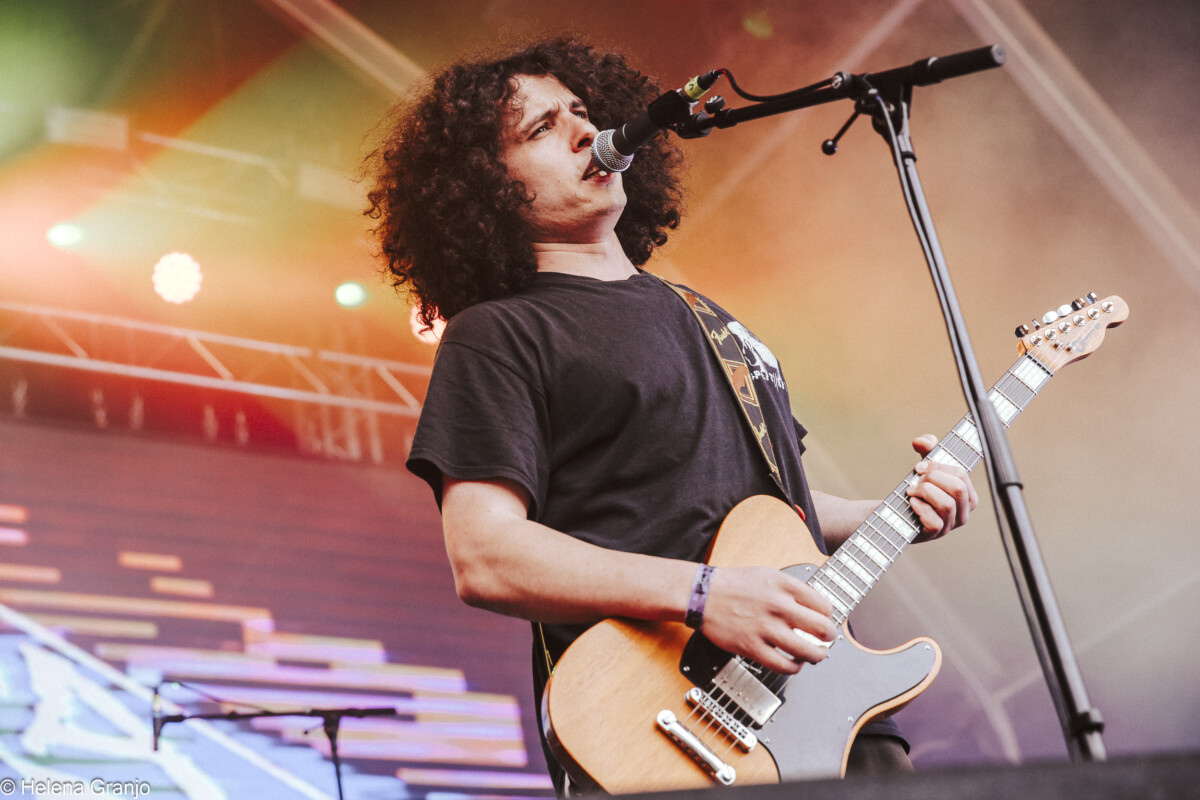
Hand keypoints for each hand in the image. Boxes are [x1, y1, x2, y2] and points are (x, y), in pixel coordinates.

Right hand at [698, 565, 836, 674]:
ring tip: (817, 655)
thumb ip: (792, 589)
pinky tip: (794, 664)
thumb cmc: (735, 585)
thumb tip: (815, 608)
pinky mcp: (752, 647)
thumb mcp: (768, 575)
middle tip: (827, 640)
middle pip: (822, 628)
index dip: (829, 616)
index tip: (825, 621)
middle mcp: (778, 606)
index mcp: (784, 585)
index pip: (824, 605)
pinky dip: (794, 668)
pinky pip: (783, 665)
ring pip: (807, 651)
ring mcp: (765, 628)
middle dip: (830, 637)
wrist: (703, 594)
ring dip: (818, 656)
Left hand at [905, 433, 978, 541]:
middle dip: (933, 478)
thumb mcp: (925, 466)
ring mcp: (950, 525)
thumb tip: (922, 441)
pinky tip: (912, 503)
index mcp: (967, 495)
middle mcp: (963, 512)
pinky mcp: (934, 534)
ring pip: (947, 505)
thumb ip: (927, 447)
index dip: (938, 467)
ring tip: (911, 491)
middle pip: (958, 488)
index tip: (920, 467)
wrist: (896, 514)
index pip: (961, 475)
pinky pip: (934, 522)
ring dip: (924, 492)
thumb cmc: (918, 490)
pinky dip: (920, 508)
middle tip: (916, 479)